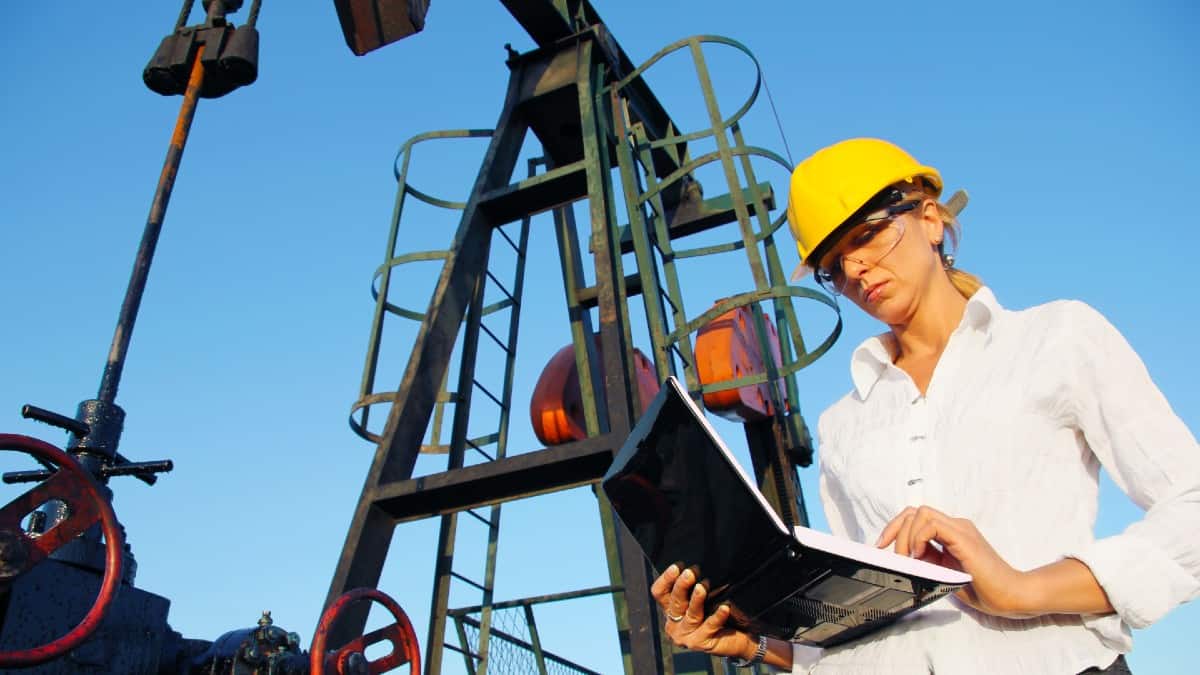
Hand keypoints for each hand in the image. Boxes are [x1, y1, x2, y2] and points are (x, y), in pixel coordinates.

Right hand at [649, 564, 757, 659]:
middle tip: (691, 572)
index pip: (659, 592)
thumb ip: (694, 586)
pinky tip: (725, 606)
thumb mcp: (701, 597)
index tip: (678, 566)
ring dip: (697, 599)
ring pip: (691, 615)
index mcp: (670, 609)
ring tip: (703, 586)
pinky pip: (709, 626)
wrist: (736, 638)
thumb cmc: (715, 612)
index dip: (666, 579)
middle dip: (682, 586)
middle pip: (675, 602)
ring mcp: (685, 636)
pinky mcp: (700, 644)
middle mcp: (673, 624)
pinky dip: (717, 615)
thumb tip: (695, 567)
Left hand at [876, 506, 1037, 617]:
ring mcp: (960, 529)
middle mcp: (955, 526)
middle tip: (894, 556)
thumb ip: (927, 561)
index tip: (882, 547)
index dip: (895, 529)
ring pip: (921, 513)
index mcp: (951, 533)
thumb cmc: (982, 588)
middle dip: (895, 531)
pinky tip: (921, 557)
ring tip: (910, 559)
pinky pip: (932, 524)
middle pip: (914, 511)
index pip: (915, 518)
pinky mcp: (964, 538)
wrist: (1010, 596)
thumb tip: (903, 558)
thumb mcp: (943, 573)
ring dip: (907, 536)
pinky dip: (919, 539)